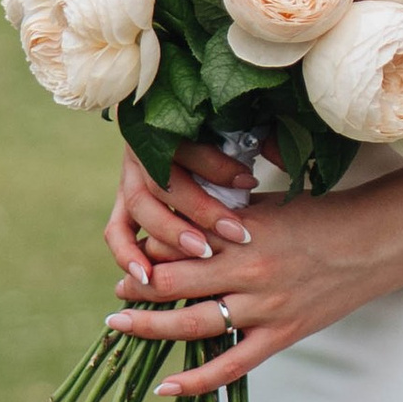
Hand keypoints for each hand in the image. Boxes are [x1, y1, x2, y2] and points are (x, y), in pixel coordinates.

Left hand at [102, 186, 402, 400]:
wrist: (376, 242)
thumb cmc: (321, 216)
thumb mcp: (267, 207)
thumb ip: (224, 218)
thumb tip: (179, 226)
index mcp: (242, 233)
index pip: (176, 244)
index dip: (145, 250)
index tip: (130, 253)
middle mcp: (248, 271)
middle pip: (174, 283)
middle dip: (138, 287)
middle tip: (118, 292)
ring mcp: (265, 308)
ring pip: (193, 325)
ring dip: (150, 327)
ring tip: (120, 326)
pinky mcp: (282, 335)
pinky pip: (231, 365)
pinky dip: (196, 381)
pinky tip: (166, 388)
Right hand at [104, 137, 253, 286]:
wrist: (173, 136)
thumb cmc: (220, 136)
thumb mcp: (241, 130)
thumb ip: (262, 140)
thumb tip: (285, 154)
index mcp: (167, 125)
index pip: (188, 146)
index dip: (218, 167)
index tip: (250, 182)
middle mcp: (143, 152)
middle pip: (164, 181)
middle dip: (200, 209)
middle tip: (236, 233)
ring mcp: (129, 180)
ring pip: (140, 206)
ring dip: (170, 233)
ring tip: (203, 253)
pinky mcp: (122, 206)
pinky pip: (116, 232)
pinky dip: (128, 254)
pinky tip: (146, 276)